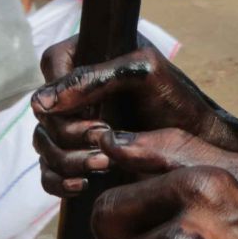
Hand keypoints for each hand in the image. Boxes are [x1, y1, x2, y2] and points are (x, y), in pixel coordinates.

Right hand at [31, 41, 234, 195]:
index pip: (51, 64)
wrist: (197, 142)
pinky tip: (83, 184)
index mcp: (91, 53)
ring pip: (43, 143)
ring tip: (103, 164)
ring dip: (67, 159)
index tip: (93, 111)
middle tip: (103, 139)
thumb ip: (93, 77)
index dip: (64, 91)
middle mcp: (78, 88)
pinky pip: (48, 172)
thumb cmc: (175, 97)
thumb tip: (40, 102)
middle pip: (44, 112)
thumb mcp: (140, 74)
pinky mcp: (78, 155)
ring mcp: (76, 122)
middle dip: (69, 132)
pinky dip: (59, 181)